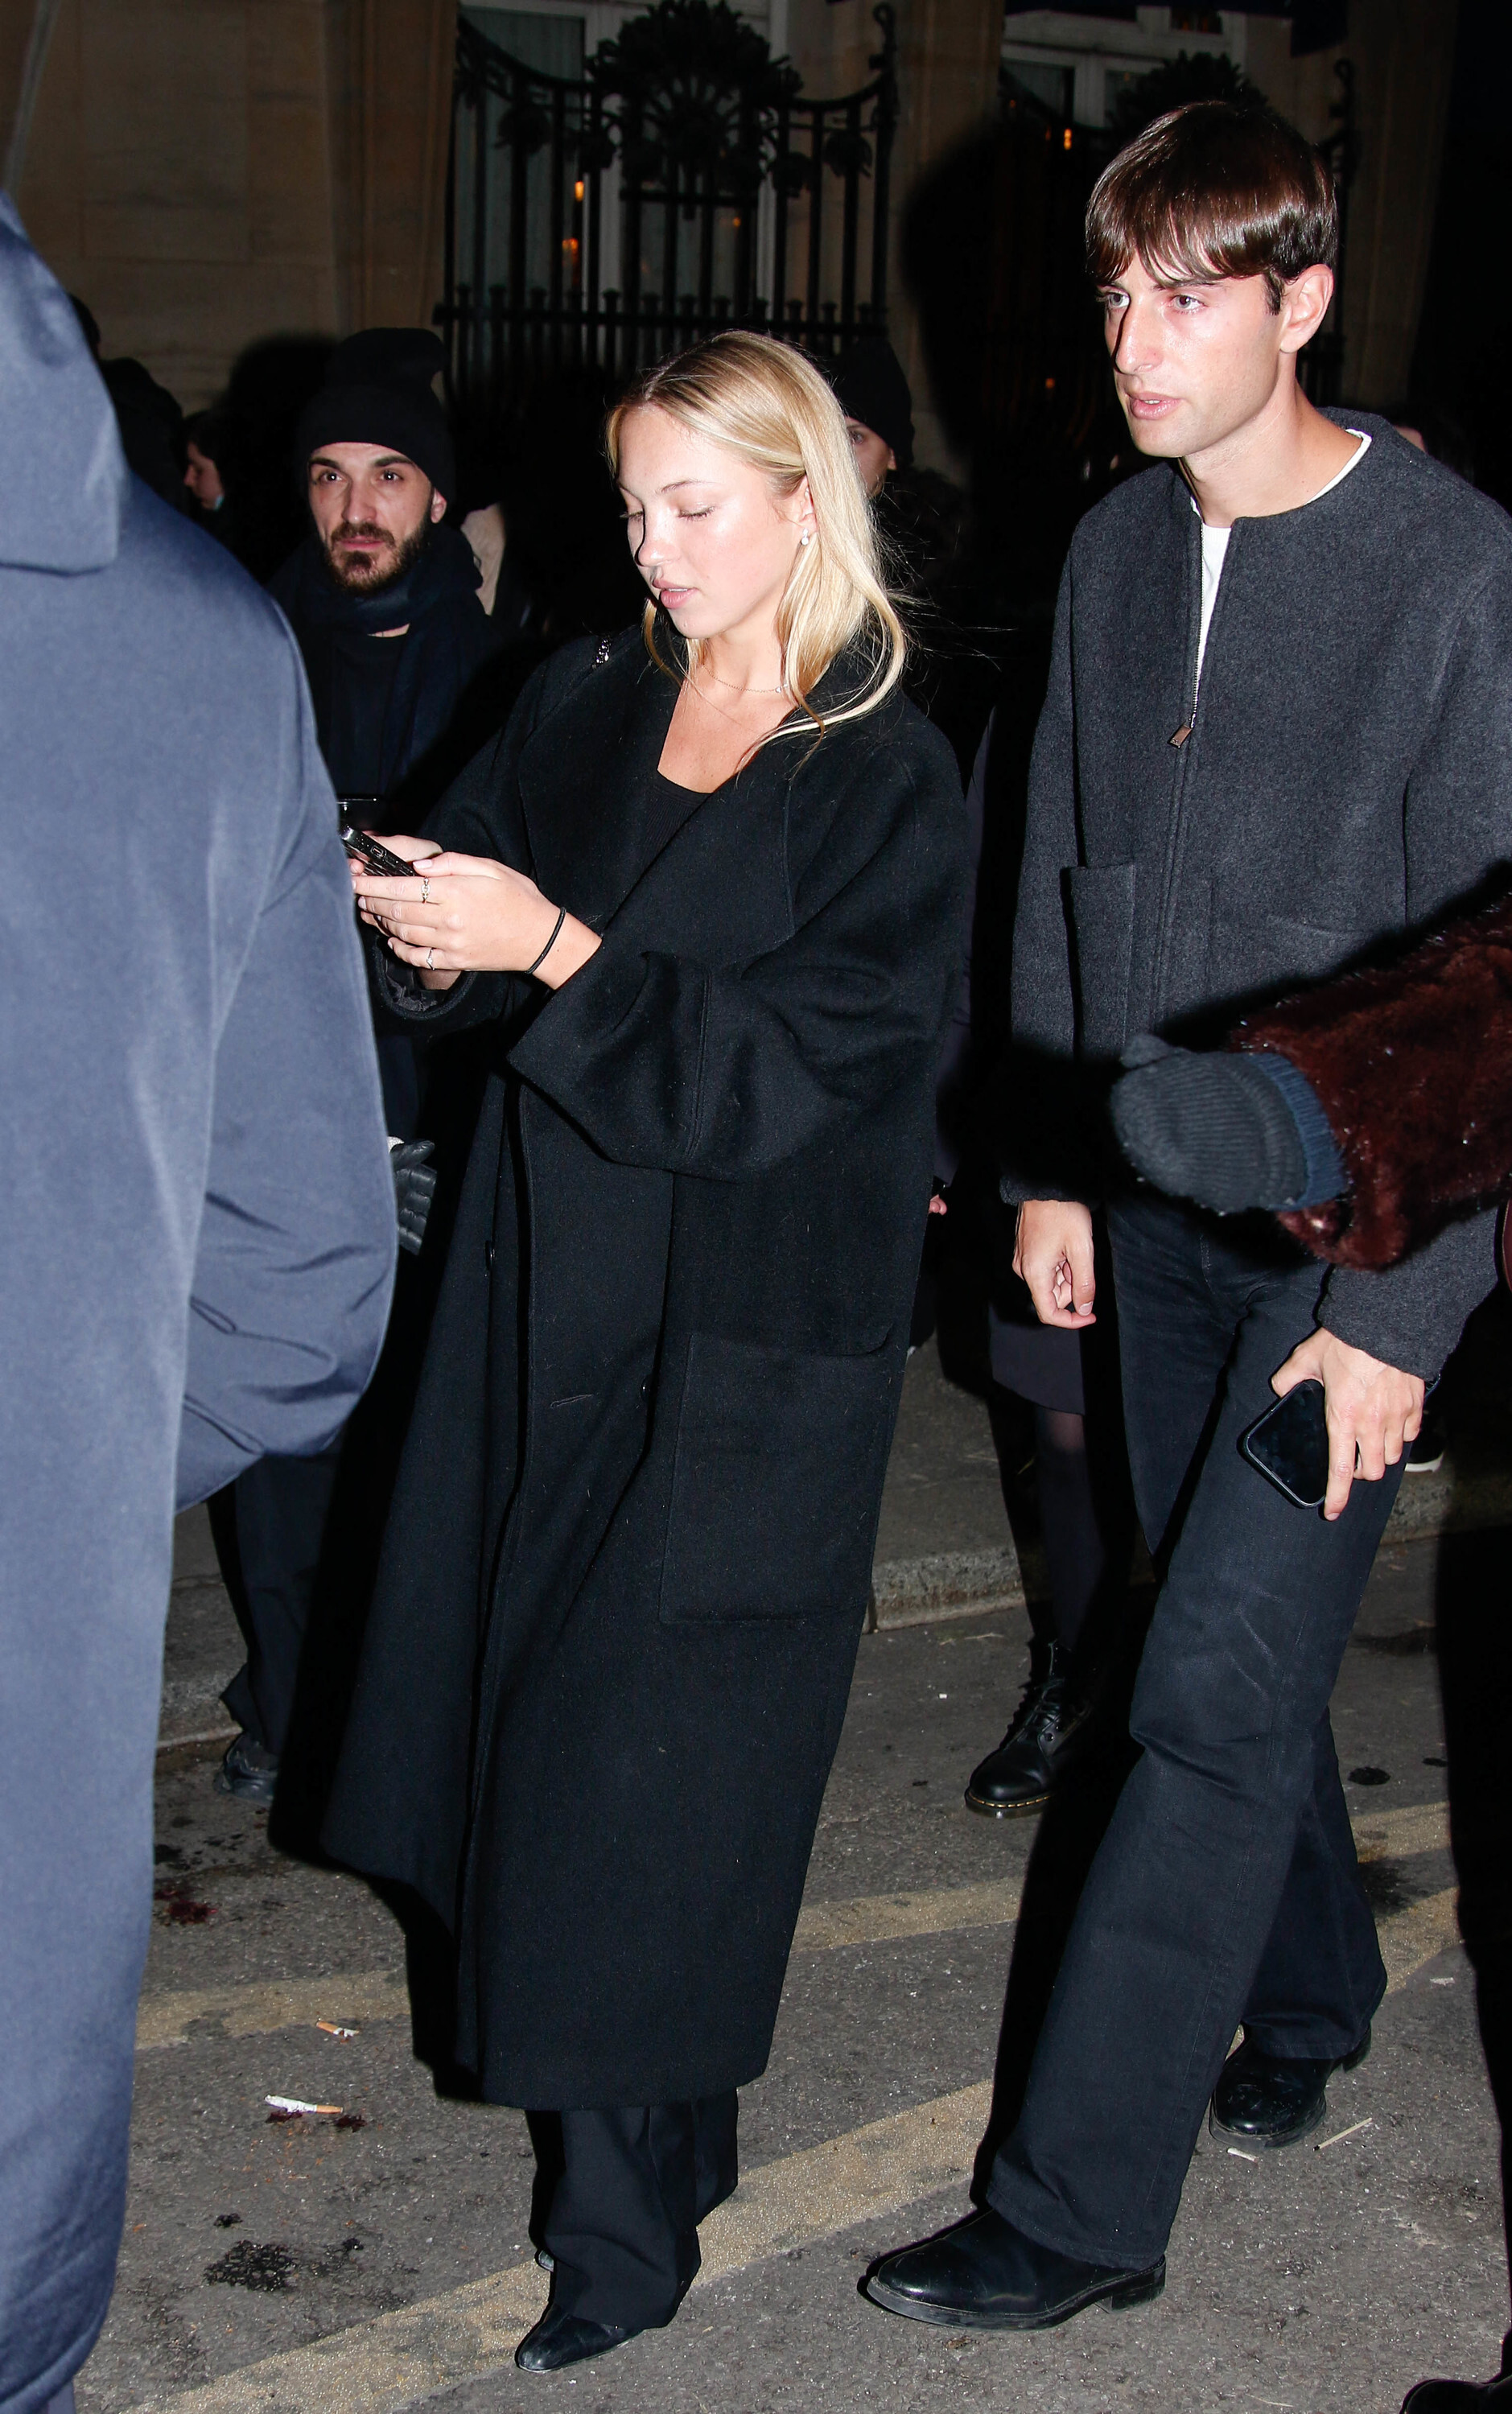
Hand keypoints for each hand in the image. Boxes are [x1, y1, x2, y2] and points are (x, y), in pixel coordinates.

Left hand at [353, 849, 599, 991]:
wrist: (539, 938)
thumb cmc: (517, 898)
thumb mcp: (490, 868)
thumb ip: (452, 863)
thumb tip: (418, 867)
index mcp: (456, 893)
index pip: (404, 887)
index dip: (374, 884)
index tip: (357, 879)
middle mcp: (449, 920)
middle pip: (397, 910)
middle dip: (372, 900)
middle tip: (357, 892)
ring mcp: (450, 944)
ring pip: (403, 932)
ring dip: (382, 920)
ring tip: (371, 910)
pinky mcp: (453, 961)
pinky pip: (417, 956)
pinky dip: (399, 947)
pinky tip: (392, 937)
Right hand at [1014, 1200, 1095, 1328]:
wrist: (1045, 1184)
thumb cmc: (1064, 1213)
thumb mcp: (1082, 1249)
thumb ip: (1084, 1284)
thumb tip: (1085, 1309)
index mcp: (1035, 1273)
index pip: (1049, 1313)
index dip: (1071, 1320)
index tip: (1091, 1315)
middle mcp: (1024, 1270)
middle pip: (1052, 1295)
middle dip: (1072, 1286)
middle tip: (1083, 1259)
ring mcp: (1023, 1259)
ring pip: (1051, 1281)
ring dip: (1067, 1272)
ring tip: (1074, 1246)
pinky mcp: (1026, 1250)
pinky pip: (1045, 1268)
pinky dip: (1060, 1263)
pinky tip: (1066, 1243)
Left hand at [1271, 1328, 1424, 1522]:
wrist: (1384, 1322)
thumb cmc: (1345, 1341)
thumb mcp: (1306, 1357)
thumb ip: (1289, 1378)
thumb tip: (1280, 1390)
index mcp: (1343, 1417)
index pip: (1339, 1470)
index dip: (1335, 1497)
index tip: (1331, 1513)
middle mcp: (1372, 1423)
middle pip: (1371, 1471)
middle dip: (1359, 1472)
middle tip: (1349, 1459)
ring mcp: (1397, 1416)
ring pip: (1391, 1457)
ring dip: (1378, 1456)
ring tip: (1368, 1441)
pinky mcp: (1415, 1406)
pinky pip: (1409, 1435)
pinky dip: (1399, 1437)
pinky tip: (1389, 1424)